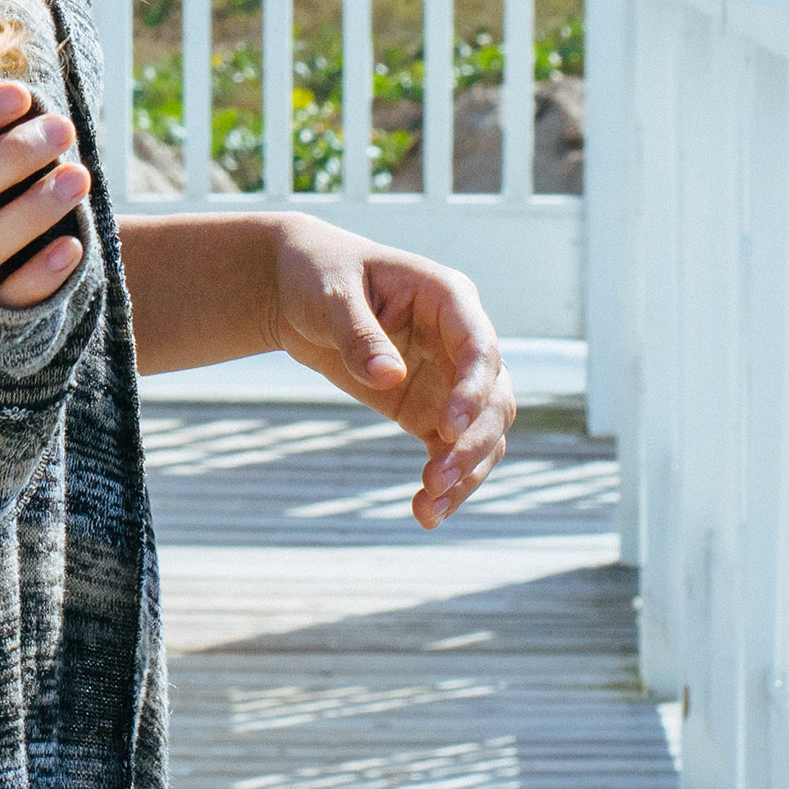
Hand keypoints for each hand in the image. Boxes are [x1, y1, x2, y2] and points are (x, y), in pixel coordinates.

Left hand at [267, 222, 512, 528]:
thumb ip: (359, 335)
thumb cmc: (317, 275)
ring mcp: (450, 377)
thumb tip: (389, 378)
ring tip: (429, 510)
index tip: (448, 429)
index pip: (479, 348)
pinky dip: (445, 481)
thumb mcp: (330, 296)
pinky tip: (425, 513)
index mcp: (448, 298)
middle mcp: (461, 340)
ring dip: (465, 473)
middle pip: (494, 398)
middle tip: (434, 480)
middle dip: (471, 443)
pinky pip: (451, 449)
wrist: (294, 290)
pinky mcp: (430, 407)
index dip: (472, 390)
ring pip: (483, 432)